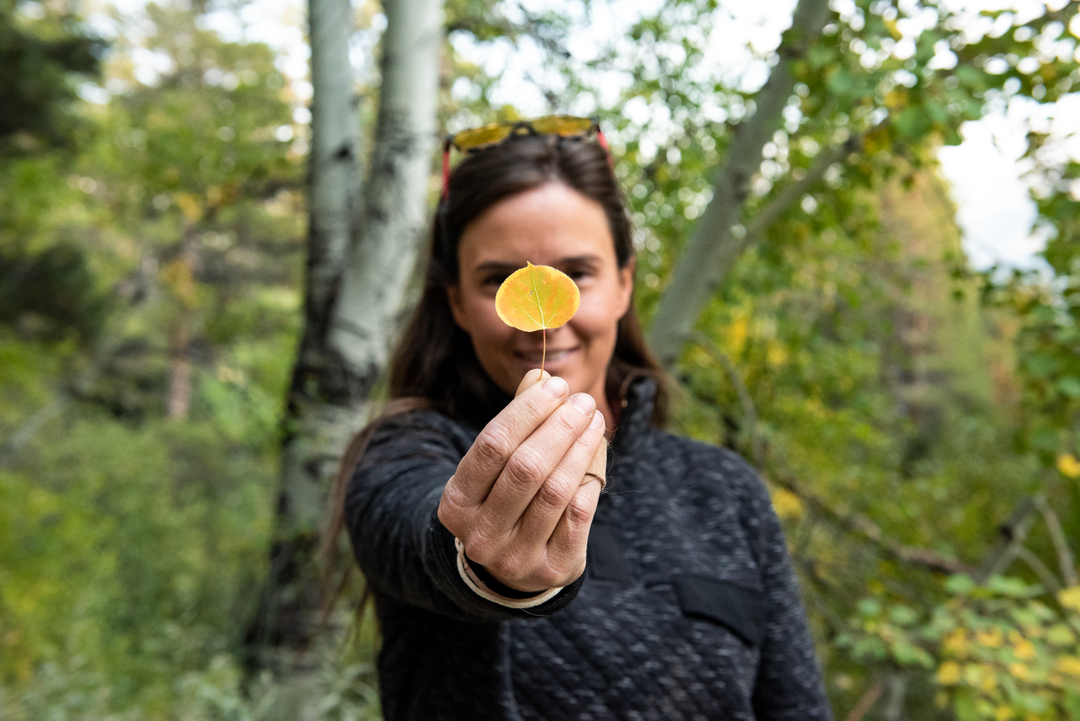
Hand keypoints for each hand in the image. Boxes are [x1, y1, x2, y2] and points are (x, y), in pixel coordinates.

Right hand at [437, 369, 606, 593]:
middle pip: (526, 468)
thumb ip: (517, 421)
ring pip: (556, 490)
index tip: (557, 386)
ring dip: (581, 447)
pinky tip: (595, 453)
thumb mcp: (497, 464)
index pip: (493, 444)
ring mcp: (515, 557)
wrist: (509, 567)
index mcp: (456, 502)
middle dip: (560, 428)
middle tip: (584, 402)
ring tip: (595, 421)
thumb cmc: (503, 498)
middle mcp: (480, 534)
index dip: (528, 411)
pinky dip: (590, 477)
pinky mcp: (551, 569)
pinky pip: (579, 514)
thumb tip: (539, 376)